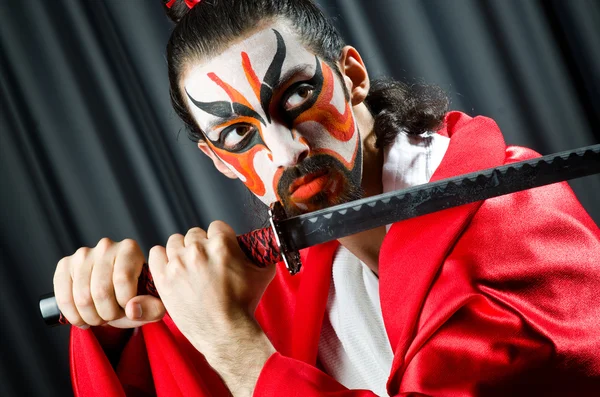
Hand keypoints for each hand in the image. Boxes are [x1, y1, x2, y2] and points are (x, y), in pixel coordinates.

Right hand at [53, 238, 165, 328]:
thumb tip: (131, 309)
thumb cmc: (137, 296)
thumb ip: (152, 309)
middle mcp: (106, 246)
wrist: (115, 293)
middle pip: (100, 291)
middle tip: (112, 316)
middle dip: (107, 314)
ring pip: (82, 297)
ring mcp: (83, 254)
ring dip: (91, 317)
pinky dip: (73, 316)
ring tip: (100, 317)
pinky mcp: (65, 265)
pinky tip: (83, 319)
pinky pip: (63, 297)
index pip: (122, 280)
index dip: (125, 303)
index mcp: (130, 249)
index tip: (129, 308)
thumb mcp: (153, 305)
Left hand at [148, 221, 275, 395]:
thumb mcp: (262, 272)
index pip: (216, 226)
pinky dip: (162, 258)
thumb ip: (260, 251)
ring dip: (181, 251)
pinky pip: (156, 253)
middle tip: (206, 263)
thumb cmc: (245, 303)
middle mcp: (198, 251)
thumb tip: (260, 243)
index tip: (220, 251)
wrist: (226, 332)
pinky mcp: (164, 279)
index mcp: (222, 245)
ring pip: (175, 241)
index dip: (219, 238)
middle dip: (201, 246)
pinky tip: (172, 267)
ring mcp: (178, 264)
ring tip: (189, 267)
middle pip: (194, 234)